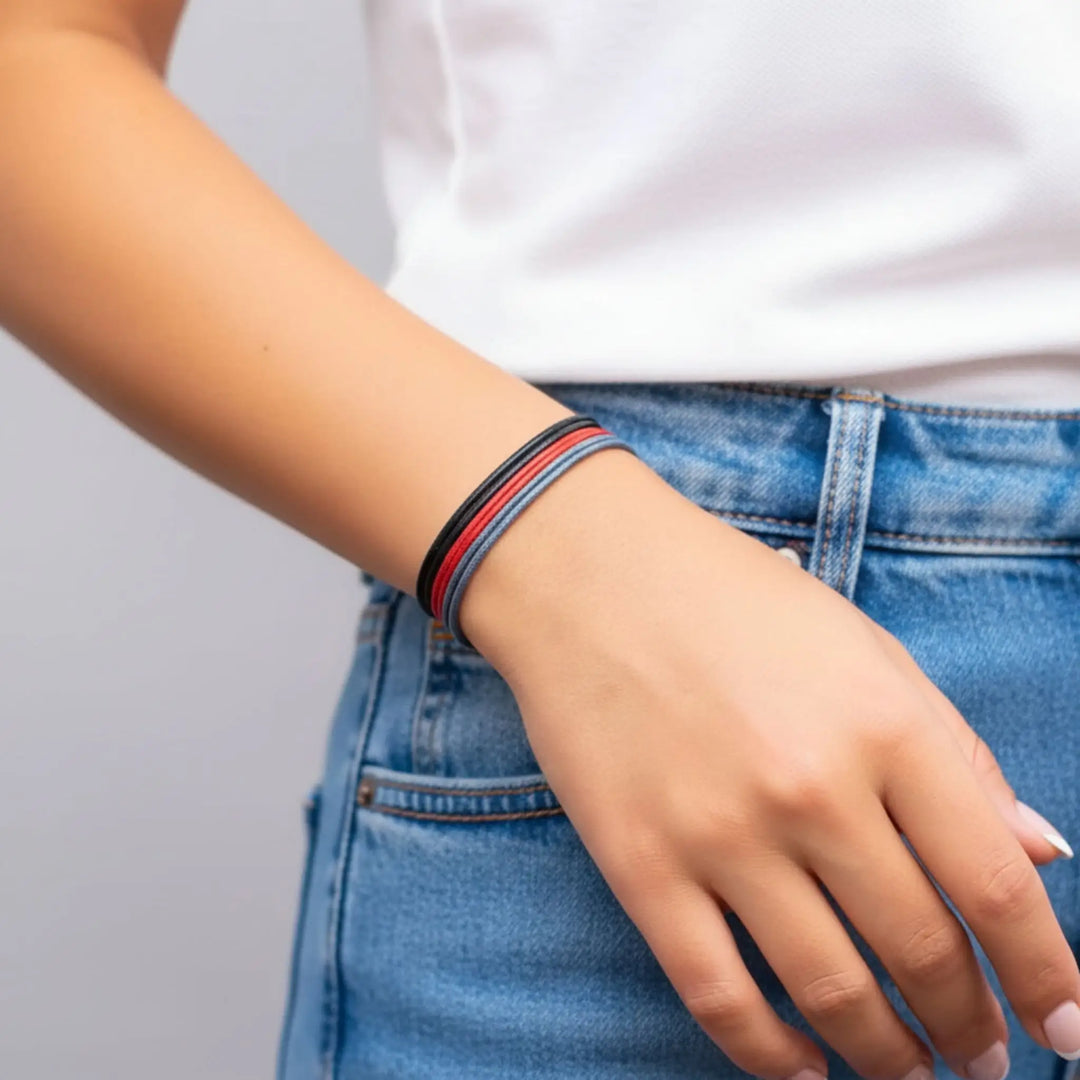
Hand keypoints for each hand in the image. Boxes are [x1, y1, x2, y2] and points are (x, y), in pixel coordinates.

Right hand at [461, 448, 1079, 1079]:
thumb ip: (954, 752)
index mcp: (884, 724)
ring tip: (910, 1072)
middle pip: (919, 949)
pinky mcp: (641, 865)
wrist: (589, 576)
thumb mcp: (866, 649)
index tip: (1068, 1028)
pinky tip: (804, 1068)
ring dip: (886, 1054)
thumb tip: (1040, 851)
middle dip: (968, 1023)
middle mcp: (811, 787)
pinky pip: (718, 994)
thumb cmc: (734, 601)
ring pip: (829, 991)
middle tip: (984, 1055)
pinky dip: (771, 1055)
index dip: (1044, 973)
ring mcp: (720, 833)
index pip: (994, 883)